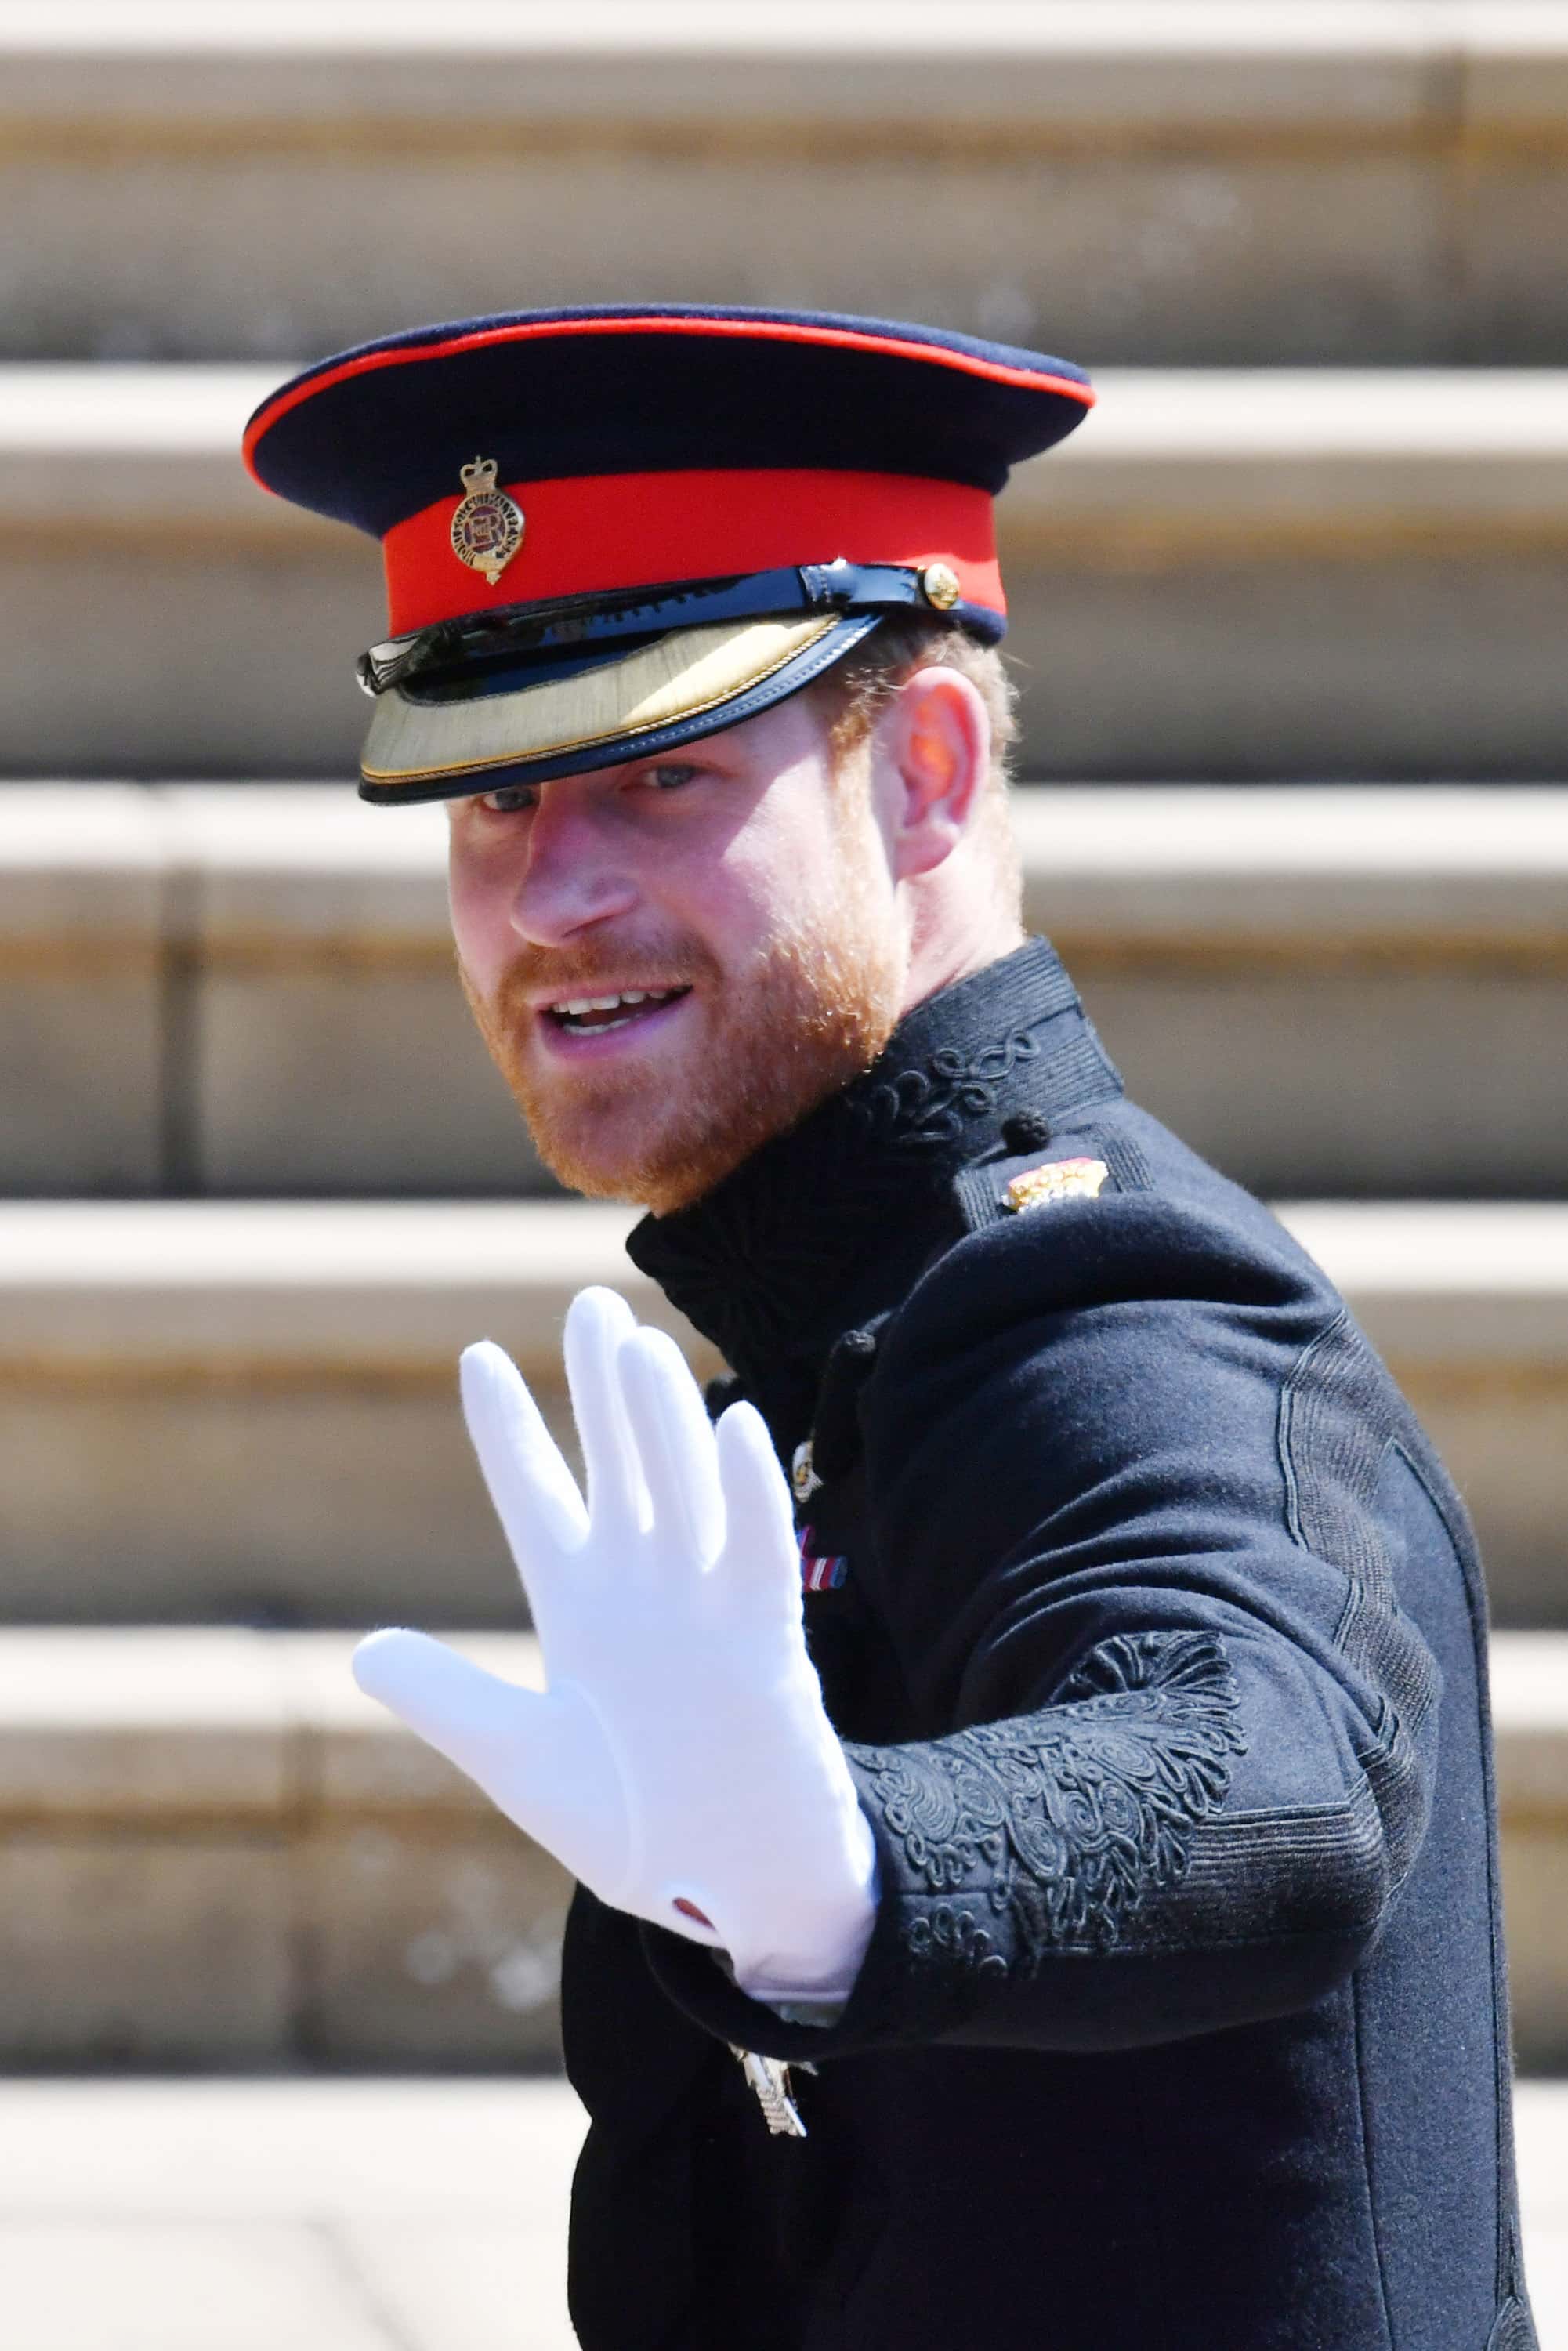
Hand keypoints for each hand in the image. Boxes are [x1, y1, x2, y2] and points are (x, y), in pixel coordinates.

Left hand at [352, 1288, 876, 2000]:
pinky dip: (747, 1492)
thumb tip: (363, 1651)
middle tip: (587, 1301)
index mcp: (578, 1607)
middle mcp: (641, 1588)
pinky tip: (735, 1421)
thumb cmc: (634, 1827)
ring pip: (681, 1488)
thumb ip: (451, 1702)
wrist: (729, 1889)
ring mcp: (703, 1605)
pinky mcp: (763, 1640)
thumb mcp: (522, 1760)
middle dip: (600, 1387)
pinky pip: (755, 1551)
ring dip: (660, 1418)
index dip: (509, 1431)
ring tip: (633, 1342)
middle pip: (618, 1464)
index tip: (476, 1358)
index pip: (537, 1497)